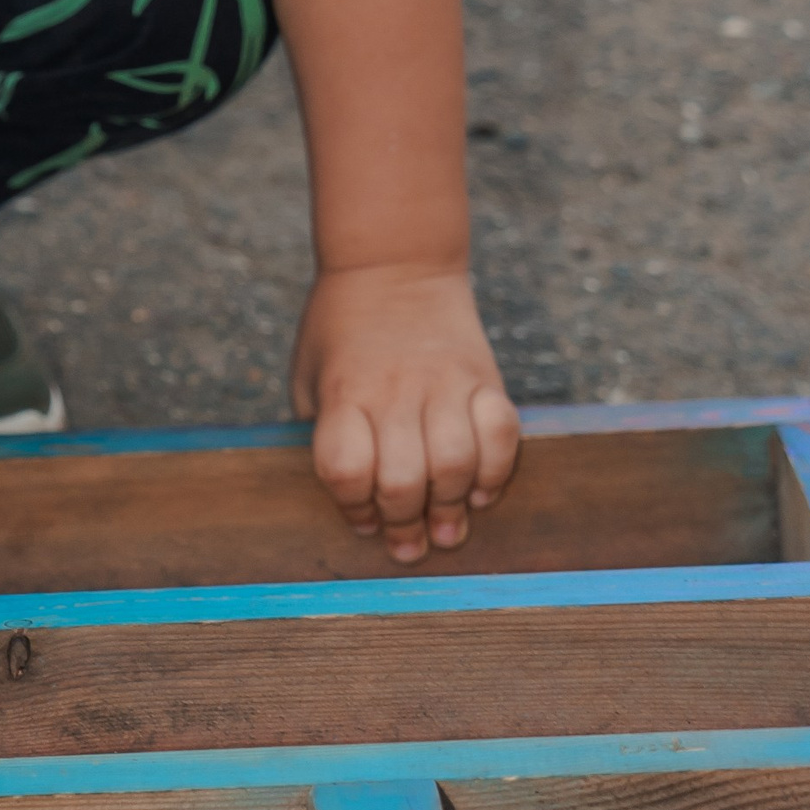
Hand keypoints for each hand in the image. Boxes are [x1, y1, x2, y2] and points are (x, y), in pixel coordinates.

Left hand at [289, 262, 518, 563]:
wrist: (394, 263)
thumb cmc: (340, 328)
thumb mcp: (307, 374)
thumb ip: (320, 431)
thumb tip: (346, 499)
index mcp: (343, 393)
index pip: (345, 469)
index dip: (351, 507)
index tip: (360, 522)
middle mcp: (393, 391)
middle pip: (401, 479)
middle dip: (405, 524)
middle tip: (409, 546)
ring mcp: (443, 383)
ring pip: (455, 463)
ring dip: (452, 508)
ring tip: (448, 530)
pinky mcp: (483, 376)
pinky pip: (502, 433)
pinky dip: (497, 470)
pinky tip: (481, 491)